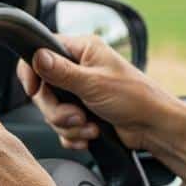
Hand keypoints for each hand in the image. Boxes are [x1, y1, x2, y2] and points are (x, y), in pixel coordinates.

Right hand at [16, 35, 185, 180]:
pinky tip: (90, 136)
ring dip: (69, 125)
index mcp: (82, 50)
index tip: (33, 91)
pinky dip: (73, 136)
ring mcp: (79, 92)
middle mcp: (78, 68)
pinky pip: (62, 127)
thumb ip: (62, 72)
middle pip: (43, 89)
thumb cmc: (135, 97)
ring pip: (52, 111)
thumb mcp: (94, 83)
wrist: (154, 127)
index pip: (40, 52)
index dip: (32, 73)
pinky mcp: (83, 114)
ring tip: (90, 126)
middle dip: (57, 110)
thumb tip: (37, 57)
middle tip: (77, 116)